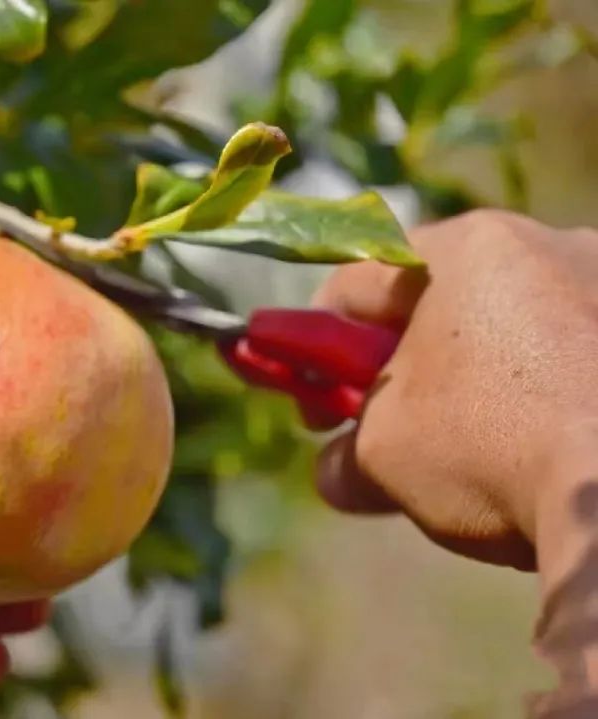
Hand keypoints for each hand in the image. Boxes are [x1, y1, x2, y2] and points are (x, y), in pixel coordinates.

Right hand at [310, 210, 597, 570]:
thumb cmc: (490, 448)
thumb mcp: (383, 457)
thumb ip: (345, 453)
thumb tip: (336, 473)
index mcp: (467, 248)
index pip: (356, 285)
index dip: (316, 350)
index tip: (319, 406)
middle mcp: (547, 242)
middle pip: (437, 306)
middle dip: (402, 370)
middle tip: (387, 433)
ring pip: (508, 334)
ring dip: (473, 385)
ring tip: (472, 457)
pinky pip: (569, 360)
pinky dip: (541, 397)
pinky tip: (538, 453)